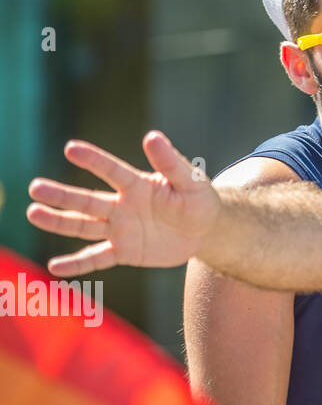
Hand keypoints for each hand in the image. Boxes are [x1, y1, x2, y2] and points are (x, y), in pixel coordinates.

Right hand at [27, 131, 220, 276]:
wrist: (205, 231)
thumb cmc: (199, 200)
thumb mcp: (191, 181)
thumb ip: (171, 162)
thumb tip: (152, 136)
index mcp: (138, 185)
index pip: (112, 171)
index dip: (94, 160)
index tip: (71, 148)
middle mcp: (122, 206)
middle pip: (88, 201)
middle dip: (62, 195)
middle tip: (35, 188)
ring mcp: (120, 229)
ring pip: (85, 226)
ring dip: (59, 221)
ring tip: (33, 213)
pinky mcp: (124, 252)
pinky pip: (97, 259)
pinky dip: (77, 264)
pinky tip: (54, 267)